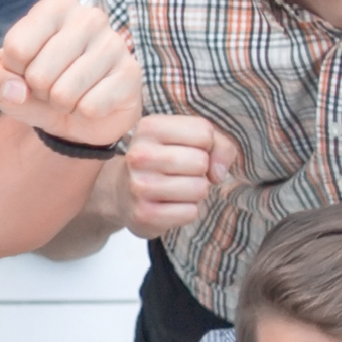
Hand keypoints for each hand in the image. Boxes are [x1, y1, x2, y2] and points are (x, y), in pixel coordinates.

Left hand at [0, 0, 141, 148]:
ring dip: (61, 105)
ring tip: (70, 95)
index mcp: (55, 6)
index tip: (28, 69)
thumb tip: (15, 89)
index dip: (14, 71)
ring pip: (65, 93)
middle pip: (39, 73)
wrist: (77, 116)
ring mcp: (115, 44)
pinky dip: (83, 114)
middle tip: (51, 87)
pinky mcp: (131, 75)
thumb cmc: (35, 88)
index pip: (15, 48)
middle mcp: (90, 16)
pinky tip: (91, 103)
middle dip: (38, 92)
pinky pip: (91, 107)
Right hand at [122, 111, 239, 236]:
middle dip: (201, 170)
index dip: (207, 144)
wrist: (122, 192)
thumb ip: (218, 144)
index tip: (188, 149)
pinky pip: (190, 212)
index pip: (203, 132)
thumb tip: (218, 173)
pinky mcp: (144, 214)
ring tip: (177, 188)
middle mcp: (139, 155)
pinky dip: (187, 211)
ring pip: (199, 188)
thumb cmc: (164, 161)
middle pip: (201, 161)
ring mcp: (139, 186)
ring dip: (196, 191)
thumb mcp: (188, 139)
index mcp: (149, 127)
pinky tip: (169, 204)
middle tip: (182, 172)